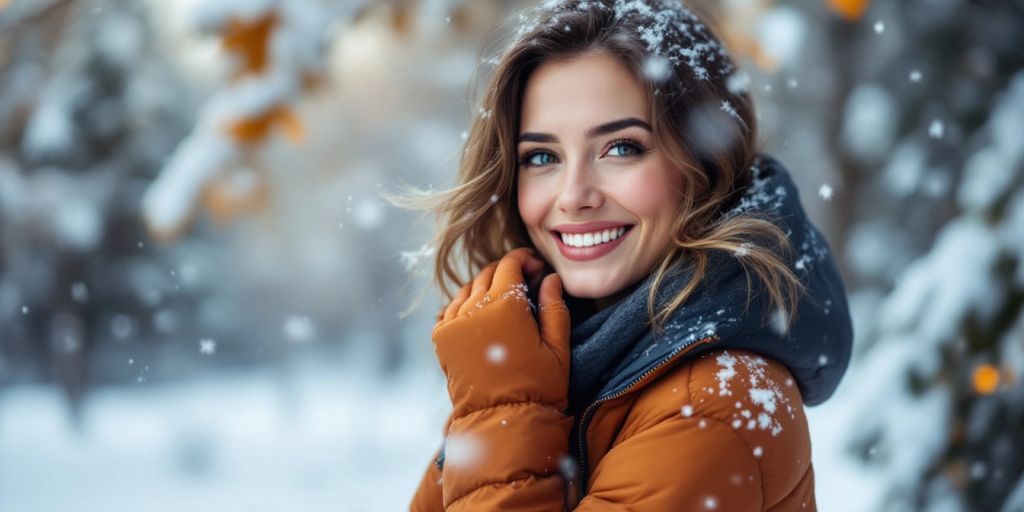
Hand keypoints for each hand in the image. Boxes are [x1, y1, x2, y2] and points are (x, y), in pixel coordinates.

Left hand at [432, 248, 570, 417]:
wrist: (503, 422)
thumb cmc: (539, 387)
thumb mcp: (558, 347)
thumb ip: (555, 306)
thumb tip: (550, 278)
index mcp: (506, 304)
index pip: (510, 264)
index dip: (525, 260)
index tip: (536, 268)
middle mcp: (475, 307)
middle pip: (487, 273)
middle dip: (506, 271)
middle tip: (523, 283)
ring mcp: (454, 322)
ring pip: (468, 289)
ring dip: (485, 287)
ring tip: (501, 301)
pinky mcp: (441, 339)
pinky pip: (451, 308)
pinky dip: (464, 305)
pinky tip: (479, 316)